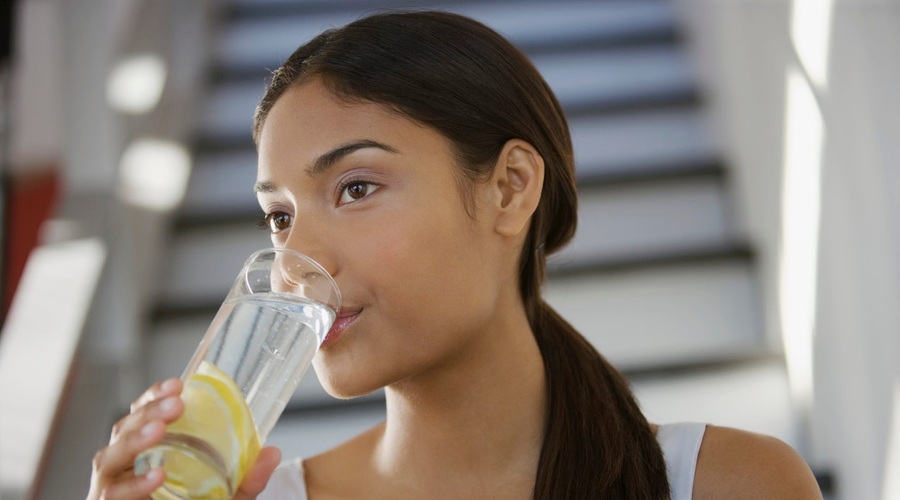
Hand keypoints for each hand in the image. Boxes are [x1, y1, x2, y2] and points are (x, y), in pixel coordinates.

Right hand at [86, 379, 281, 498]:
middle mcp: (123, 463)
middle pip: (124, 428)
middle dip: (148, 413)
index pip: (143, 412)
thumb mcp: (226, 494)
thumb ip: (246, 478)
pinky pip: (112, 493)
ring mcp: (110, 485)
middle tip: (176, 405)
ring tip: (159, 432)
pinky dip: (132, 485)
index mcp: (146, 448)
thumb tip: (273, 453)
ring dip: (135, 441)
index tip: (178, 384)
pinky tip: (155, 476)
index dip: (155, 395)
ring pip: (110, 457)